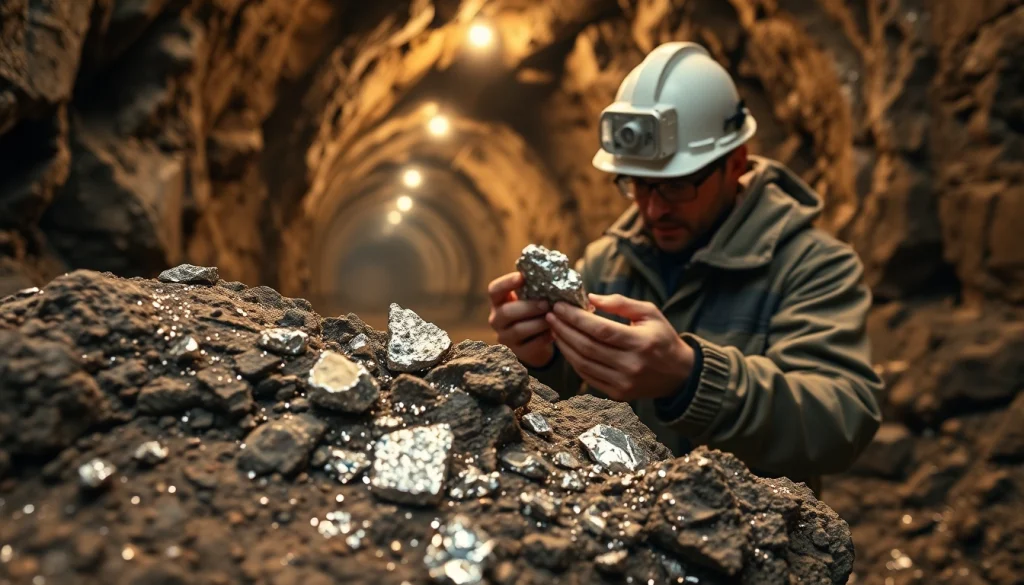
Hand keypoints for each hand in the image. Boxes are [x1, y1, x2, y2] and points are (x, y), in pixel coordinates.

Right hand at [486, 272, 554, 367]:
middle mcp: (497, 320)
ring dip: (538, 323)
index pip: (494, 290)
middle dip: (528, 307)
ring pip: (519, 329)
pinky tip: (555, 332)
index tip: (522, 277)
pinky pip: (531, 345)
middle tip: (546, 304)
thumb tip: (555, 275)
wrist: (535, 341)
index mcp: (498, 302)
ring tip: (553, 318)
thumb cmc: (534, 312)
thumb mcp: (530, 299)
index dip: (507, 282)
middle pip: (506, 312)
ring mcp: (505, 337)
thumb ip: (535, 288)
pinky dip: (544, 337)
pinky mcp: (517, 352)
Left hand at [545, 293, 693, 400]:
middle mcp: (631, 365)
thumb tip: (590, 298)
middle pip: (587, 347)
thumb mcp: (649, 313)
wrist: (679, 374)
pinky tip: (566, 347)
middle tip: (551, 315)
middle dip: (564, 329)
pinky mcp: (617, 394)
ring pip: (583, 363)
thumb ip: (620, 303)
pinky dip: (573, 361)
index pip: (601, 330)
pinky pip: (587, 377)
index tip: (560, 306)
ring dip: (564, 345)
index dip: (576, 318)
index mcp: (641, 342)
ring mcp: (623, 383)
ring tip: (554, 329)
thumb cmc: (662, 338)